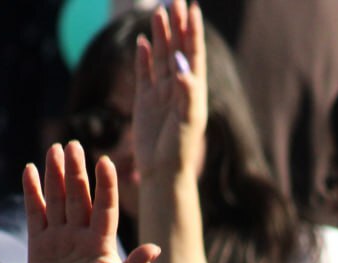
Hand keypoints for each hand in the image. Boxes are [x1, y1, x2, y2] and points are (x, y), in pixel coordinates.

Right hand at [23, 142, 159, 262]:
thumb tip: (155, 249)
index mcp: (103, 242)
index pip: (105, 207)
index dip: (105, 185)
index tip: (105, 162)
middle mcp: (82, 234)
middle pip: (79, 196)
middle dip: (76, 171)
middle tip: (73, 144)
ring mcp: (60, 237)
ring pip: (57, 200)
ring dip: (55, 175)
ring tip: (54, 149)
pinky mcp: (39, 245)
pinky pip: (35, 214)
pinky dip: (32, 193)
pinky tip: (30, 170)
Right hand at [132, 0, 206, 180]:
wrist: (162, 172)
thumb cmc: (179, 150)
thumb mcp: (188, 121)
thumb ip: (187, 93)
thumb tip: (181, 65)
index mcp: (192, 90)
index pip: (193, 54)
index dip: (193, 32)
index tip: (193, 9)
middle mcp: (178, 88)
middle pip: (177, 49)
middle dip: (177, 26)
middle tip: (175, 0)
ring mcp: (161, 93)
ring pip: (161, 57)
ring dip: (161, 36)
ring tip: (159, 13)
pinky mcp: (145, 102)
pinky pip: (144, 73)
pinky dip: (144, 58)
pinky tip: (144, 42)